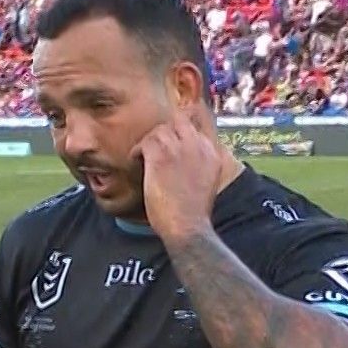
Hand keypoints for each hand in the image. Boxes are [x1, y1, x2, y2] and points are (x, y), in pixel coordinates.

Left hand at [130, 109, 226, 246]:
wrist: (188, 226)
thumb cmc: (194, 213)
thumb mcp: (206, 183)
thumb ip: (200, 166)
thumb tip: (185, 163)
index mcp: (212, 153)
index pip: (195, 128)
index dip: (180, 133)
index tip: (169, 142)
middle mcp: (198, 146)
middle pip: (179, 121)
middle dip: (164, 130)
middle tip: (154, 144)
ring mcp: (179, 150)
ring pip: (160, 130)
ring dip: (149, 141)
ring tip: (143, 155)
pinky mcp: (160, 157)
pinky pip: (145, 142)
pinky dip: (137, 150)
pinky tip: (135, 160)